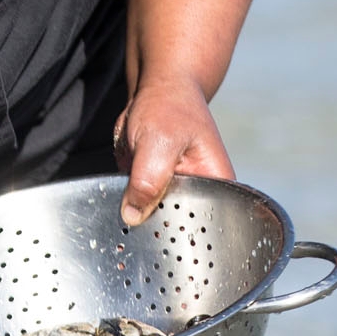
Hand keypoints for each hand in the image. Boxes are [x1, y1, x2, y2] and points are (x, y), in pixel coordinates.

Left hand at [113, 75, 234, 226]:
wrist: (158, 89)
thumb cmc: (169, 108)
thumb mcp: (158, 143)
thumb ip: (148, 181)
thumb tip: (133, 216)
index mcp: (217, 184)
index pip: (206, 224)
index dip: (182, 238)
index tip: (158, 246)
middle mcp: (200, 192)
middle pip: (177, 226)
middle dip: (154, 229)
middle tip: (133, 232)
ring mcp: (176, 191)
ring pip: (154, 218)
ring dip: (136, 219)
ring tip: (126, 219)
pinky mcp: (155, 187)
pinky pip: (139, 205)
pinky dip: (126, 204)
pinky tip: (119, 204)